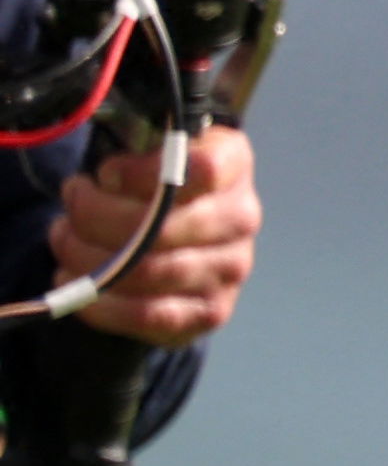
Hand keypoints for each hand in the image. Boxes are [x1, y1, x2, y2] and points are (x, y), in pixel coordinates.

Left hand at [54, 120, 260, 345]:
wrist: (185, 240)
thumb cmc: (159, 188)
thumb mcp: (153, 151)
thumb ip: (139, 150)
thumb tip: (109, 178)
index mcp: (233, 164)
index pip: (202, 168)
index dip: (142, 174)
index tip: (107, 174)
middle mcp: (243, 216)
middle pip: (160, 227)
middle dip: (94, 218)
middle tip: (69, 208)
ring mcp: (232, 267)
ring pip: (147, 271)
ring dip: (89, 257)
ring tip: (66, 241)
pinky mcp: (212, 310)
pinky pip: (149, 314)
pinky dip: (101, 303)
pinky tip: (78, 282)